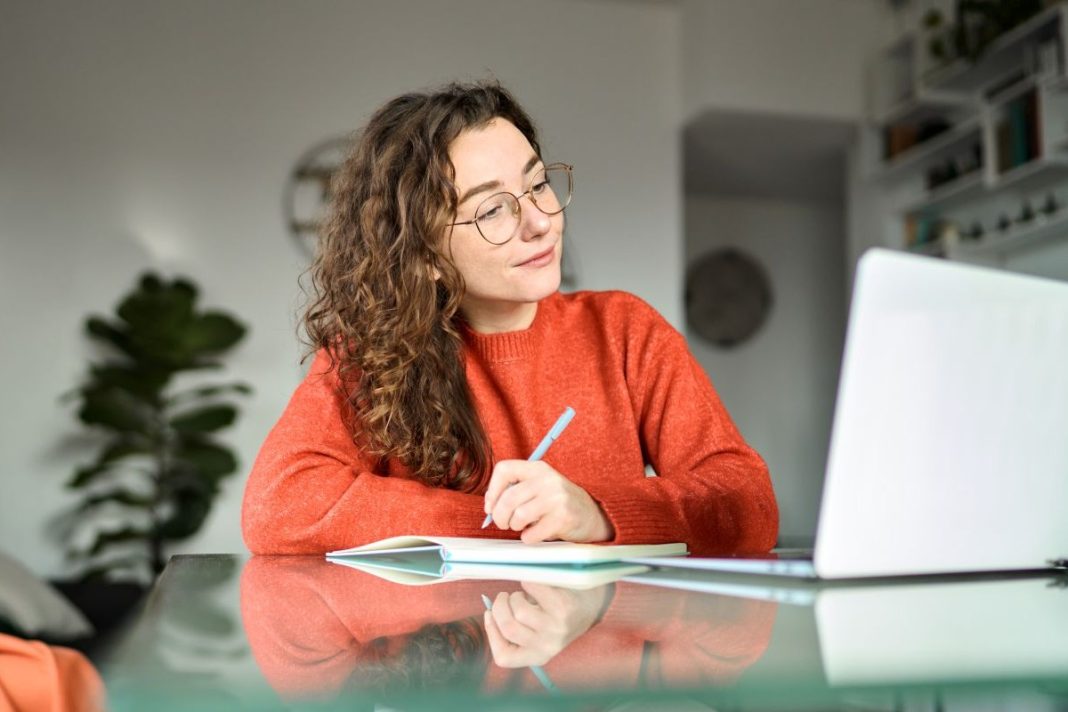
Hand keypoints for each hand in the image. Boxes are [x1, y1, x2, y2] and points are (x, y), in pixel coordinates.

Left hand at [483, 460, 613, 542]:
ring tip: (522, 527)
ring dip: (515, 526)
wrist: (591, 515)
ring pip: (519, 515)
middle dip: (499, 516)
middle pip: (508, 497)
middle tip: (503, 524)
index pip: (504, 469)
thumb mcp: (539, 487)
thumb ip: (517, 490)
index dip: (492, 490)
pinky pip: (532, 533)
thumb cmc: (557, 503)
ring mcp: (557, 498)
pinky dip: (529, 538)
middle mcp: (547, 479)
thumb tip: (489, 505)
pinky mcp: (563, 517)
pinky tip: (535, 534)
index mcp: (538, 468)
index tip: (491, 506)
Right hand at [483, 582, 610, 667]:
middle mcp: (547, 647)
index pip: (503, 658)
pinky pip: (531, 589)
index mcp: (538, 656)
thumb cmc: (557, 615)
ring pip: (518, 611)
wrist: (591, 603)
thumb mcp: (538, 631)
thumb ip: (516, 628)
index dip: (491, 634)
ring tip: (523, 594)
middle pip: (508, 627)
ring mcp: (556, 628)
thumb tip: (490, 613)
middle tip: (504, 597)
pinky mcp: (563, 609)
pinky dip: (528, 582)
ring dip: (515, 596)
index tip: (488, 614)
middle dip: (499, 607)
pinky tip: (535, 584)